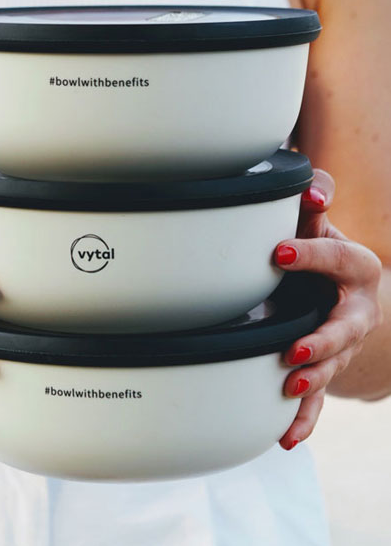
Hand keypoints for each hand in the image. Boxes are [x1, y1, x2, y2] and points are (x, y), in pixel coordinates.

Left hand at [276, 169, 381, 449]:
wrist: (333, 281)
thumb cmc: (319, 246)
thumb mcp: (318, 221)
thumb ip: (315, 200)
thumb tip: (309, 192)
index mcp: (356, 267)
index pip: (334, 259)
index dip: (308, 254)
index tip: (275, 252)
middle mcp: (355, 310)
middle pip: (345, 329)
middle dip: (322, 342)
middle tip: (295, 350)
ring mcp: (342, 343)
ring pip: (333, 367)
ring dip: (313, 381)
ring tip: (290, 391)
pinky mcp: (325, 366)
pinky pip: (319, 397)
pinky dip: (304, 419)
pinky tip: (286, 439)